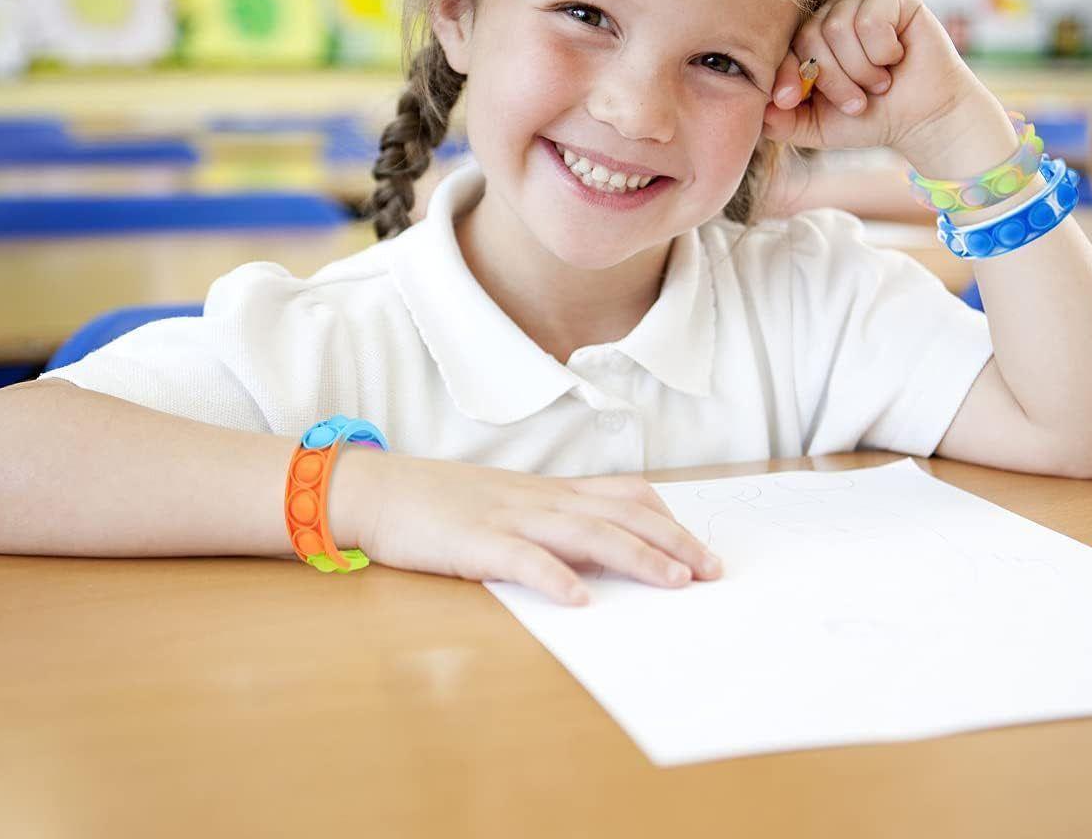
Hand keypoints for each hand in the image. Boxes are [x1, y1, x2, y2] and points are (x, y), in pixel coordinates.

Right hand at [338, 447, 722, 605]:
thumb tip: (599, 555)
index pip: (624, 494)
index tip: (700, 548)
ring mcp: (509, 517)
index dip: (667, 520)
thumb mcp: (507, 505)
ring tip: (674, 582)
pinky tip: (580, 600)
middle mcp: (540, 499)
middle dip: (673, 541)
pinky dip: (554, 577)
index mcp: (549, 491)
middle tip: (713, 571)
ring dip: (636, 556)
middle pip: (621, 513)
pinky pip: (521, 558)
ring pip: (586, 532)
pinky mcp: (474, 540)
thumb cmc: (442, 503)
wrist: (379, 490)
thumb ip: (551, 523)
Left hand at [762, 0, 995, 169]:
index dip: (785, 74)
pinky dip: (883, 50)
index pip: (783, 48)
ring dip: (862, 69)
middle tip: (857, 102)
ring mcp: (860, 2)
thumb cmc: (871, 118)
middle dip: (833, 80)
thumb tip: (756, 110)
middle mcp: (831, 16)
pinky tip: (898, 57)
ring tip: (880, 83)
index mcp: (809, 41)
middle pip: (810, 37)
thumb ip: (782, 122)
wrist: (923, 119)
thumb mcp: (817, 127)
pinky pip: (870, 19)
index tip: (788, 100)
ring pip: (839, 28)